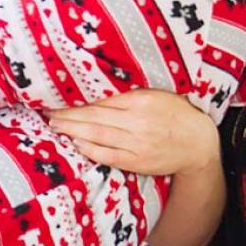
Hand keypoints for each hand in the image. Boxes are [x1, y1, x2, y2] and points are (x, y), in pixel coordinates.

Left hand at [48, 89, 218, 174]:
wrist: (198, 144)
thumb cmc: (176, 113)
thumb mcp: (159, 93)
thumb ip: (132, 90)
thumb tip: (100, 83)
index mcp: (142, 100)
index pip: (103, 98)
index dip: (79, 96)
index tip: (60, 93)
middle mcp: (138, 122)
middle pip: (95, 115)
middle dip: (68, 113)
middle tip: (47, 109)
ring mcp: (137, 143)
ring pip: (98, 134)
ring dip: (72, 129)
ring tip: (54, 124)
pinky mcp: (137, 162)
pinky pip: (108, 155)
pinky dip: (89, 149)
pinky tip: (75, 142)